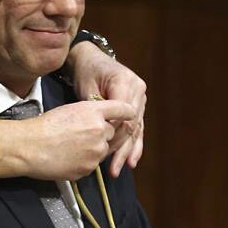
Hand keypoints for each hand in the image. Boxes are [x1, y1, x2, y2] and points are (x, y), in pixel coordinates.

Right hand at [0, 100, 134, 180]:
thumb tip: (102, 122)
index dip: (127, 113)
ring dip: (93, 149)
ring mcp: (96, 151)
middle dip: (102, 134)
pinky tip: (67, 157)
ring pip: (103, 150)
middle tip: (82, 135)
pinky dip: (83, 162)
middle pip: (113, 133)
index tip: (127, 116)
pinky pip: (92, 165)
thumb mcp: (69, 110)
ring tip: (71, 147)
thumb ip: (91, 114)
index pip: (123, 109)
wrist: (29, 147)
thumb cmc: (43, 127)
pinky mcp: (89, 168)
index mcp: (94, 111)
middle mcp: (100, 130)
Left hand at [66, 42, 146, 176]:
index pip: (122, 114)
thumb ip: (96, 108)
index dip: (113, 133)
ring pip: (136, 129)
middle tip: (110, 166)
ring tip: (119, 168)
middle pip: (131, 124)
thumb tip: (102, 131)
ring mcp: (141, 98)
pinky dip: (134, 145)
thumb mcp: (87, 88)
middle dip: (121, 147)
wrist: (91, 60)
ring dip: (128, 150)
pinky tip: (131, 162)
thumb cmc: (86, 73)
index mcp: (126, 82)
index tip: (101, 147)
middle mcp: (138, 90)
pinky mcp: (138, 105)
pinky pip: (138, 128)